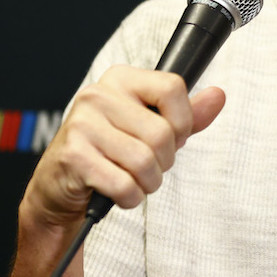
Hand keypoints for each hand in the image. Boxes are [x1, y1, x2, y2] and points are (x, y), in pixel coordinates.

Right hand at [19, 66, 224, 232]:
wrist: (58, 186)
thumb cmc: (111, 152)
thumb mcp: (151, 126)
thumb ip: (187, 114)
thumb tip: (218, 95)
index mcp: (121, 79)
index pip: (173, 88)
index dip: (182, 121)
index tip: (172, 137)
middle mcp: (98, 95)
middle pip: (162, 133)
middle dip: (165, 161)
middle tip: (148, 166)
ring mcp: (82, 124)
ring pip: (145, 161)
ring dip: (148, 182)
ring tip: (134, 179)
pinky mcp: (73, 157)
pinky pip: (124, 185)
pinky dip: (130, 198)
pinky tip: (119, 192)